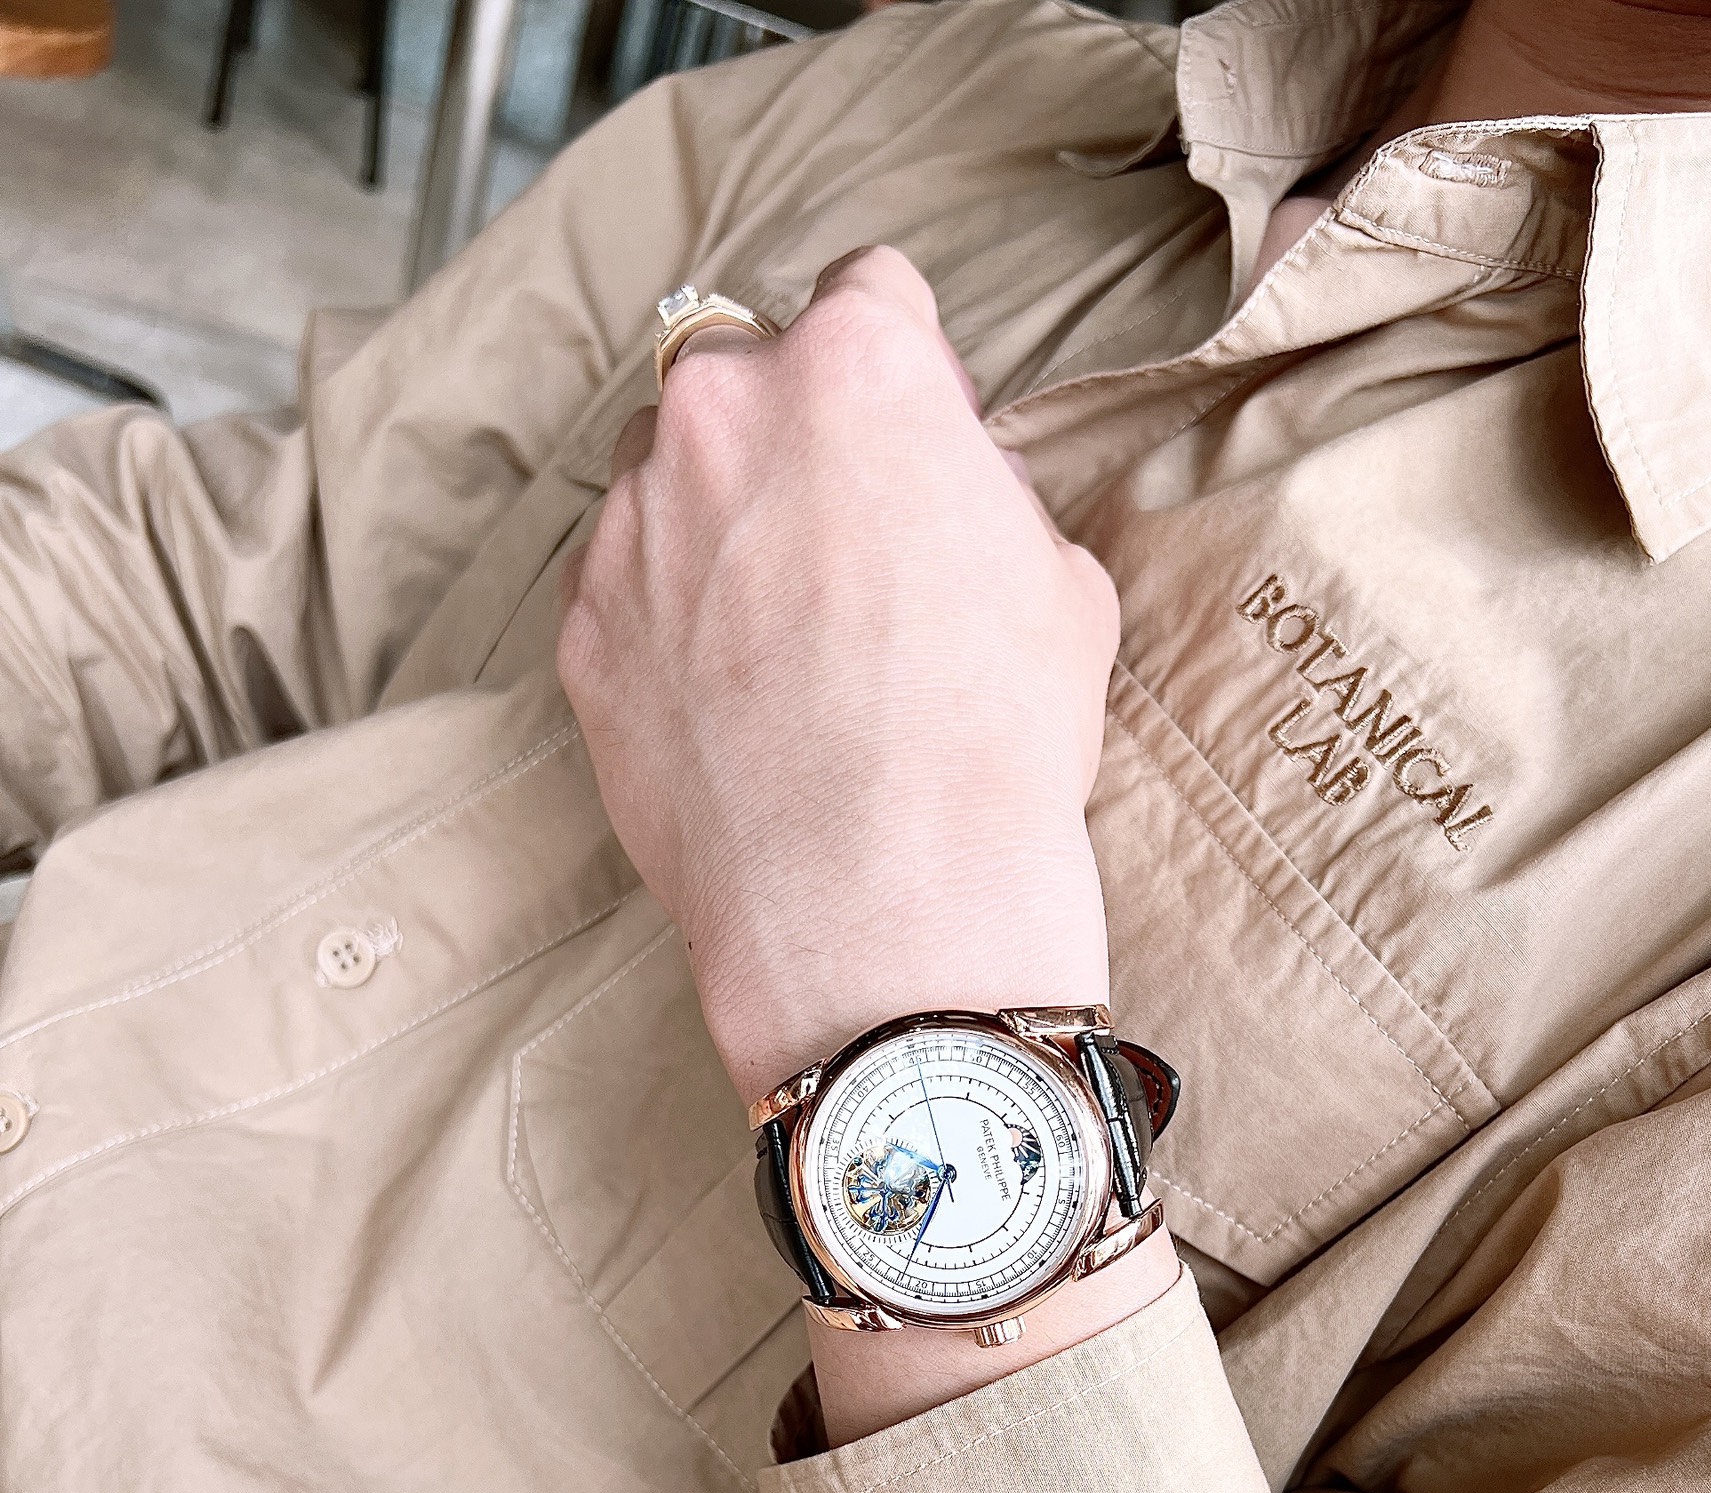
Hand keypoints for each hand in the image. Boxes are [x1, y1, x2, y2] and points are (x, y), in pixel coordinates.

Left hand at [557, 246, 1120, 1109]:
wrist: (883, 911)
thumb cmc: (992, 749)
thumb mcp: (1059, 584)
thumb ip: (982, 492)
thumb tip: (946, 490)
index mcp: (858, 366)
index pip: (868, 292)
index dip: (901, 372)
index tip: (906, 439)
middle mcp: (722, 411)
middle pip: (742, 370)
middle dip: (785, 437)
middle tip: (840, 547)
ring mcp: (633, 521)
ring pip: (664, 474)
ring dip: (710, 521)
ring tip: (778, 639)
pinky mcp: (580, 628)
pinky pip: (621, 586)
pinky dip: (662, 621)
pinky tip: (729, 704)